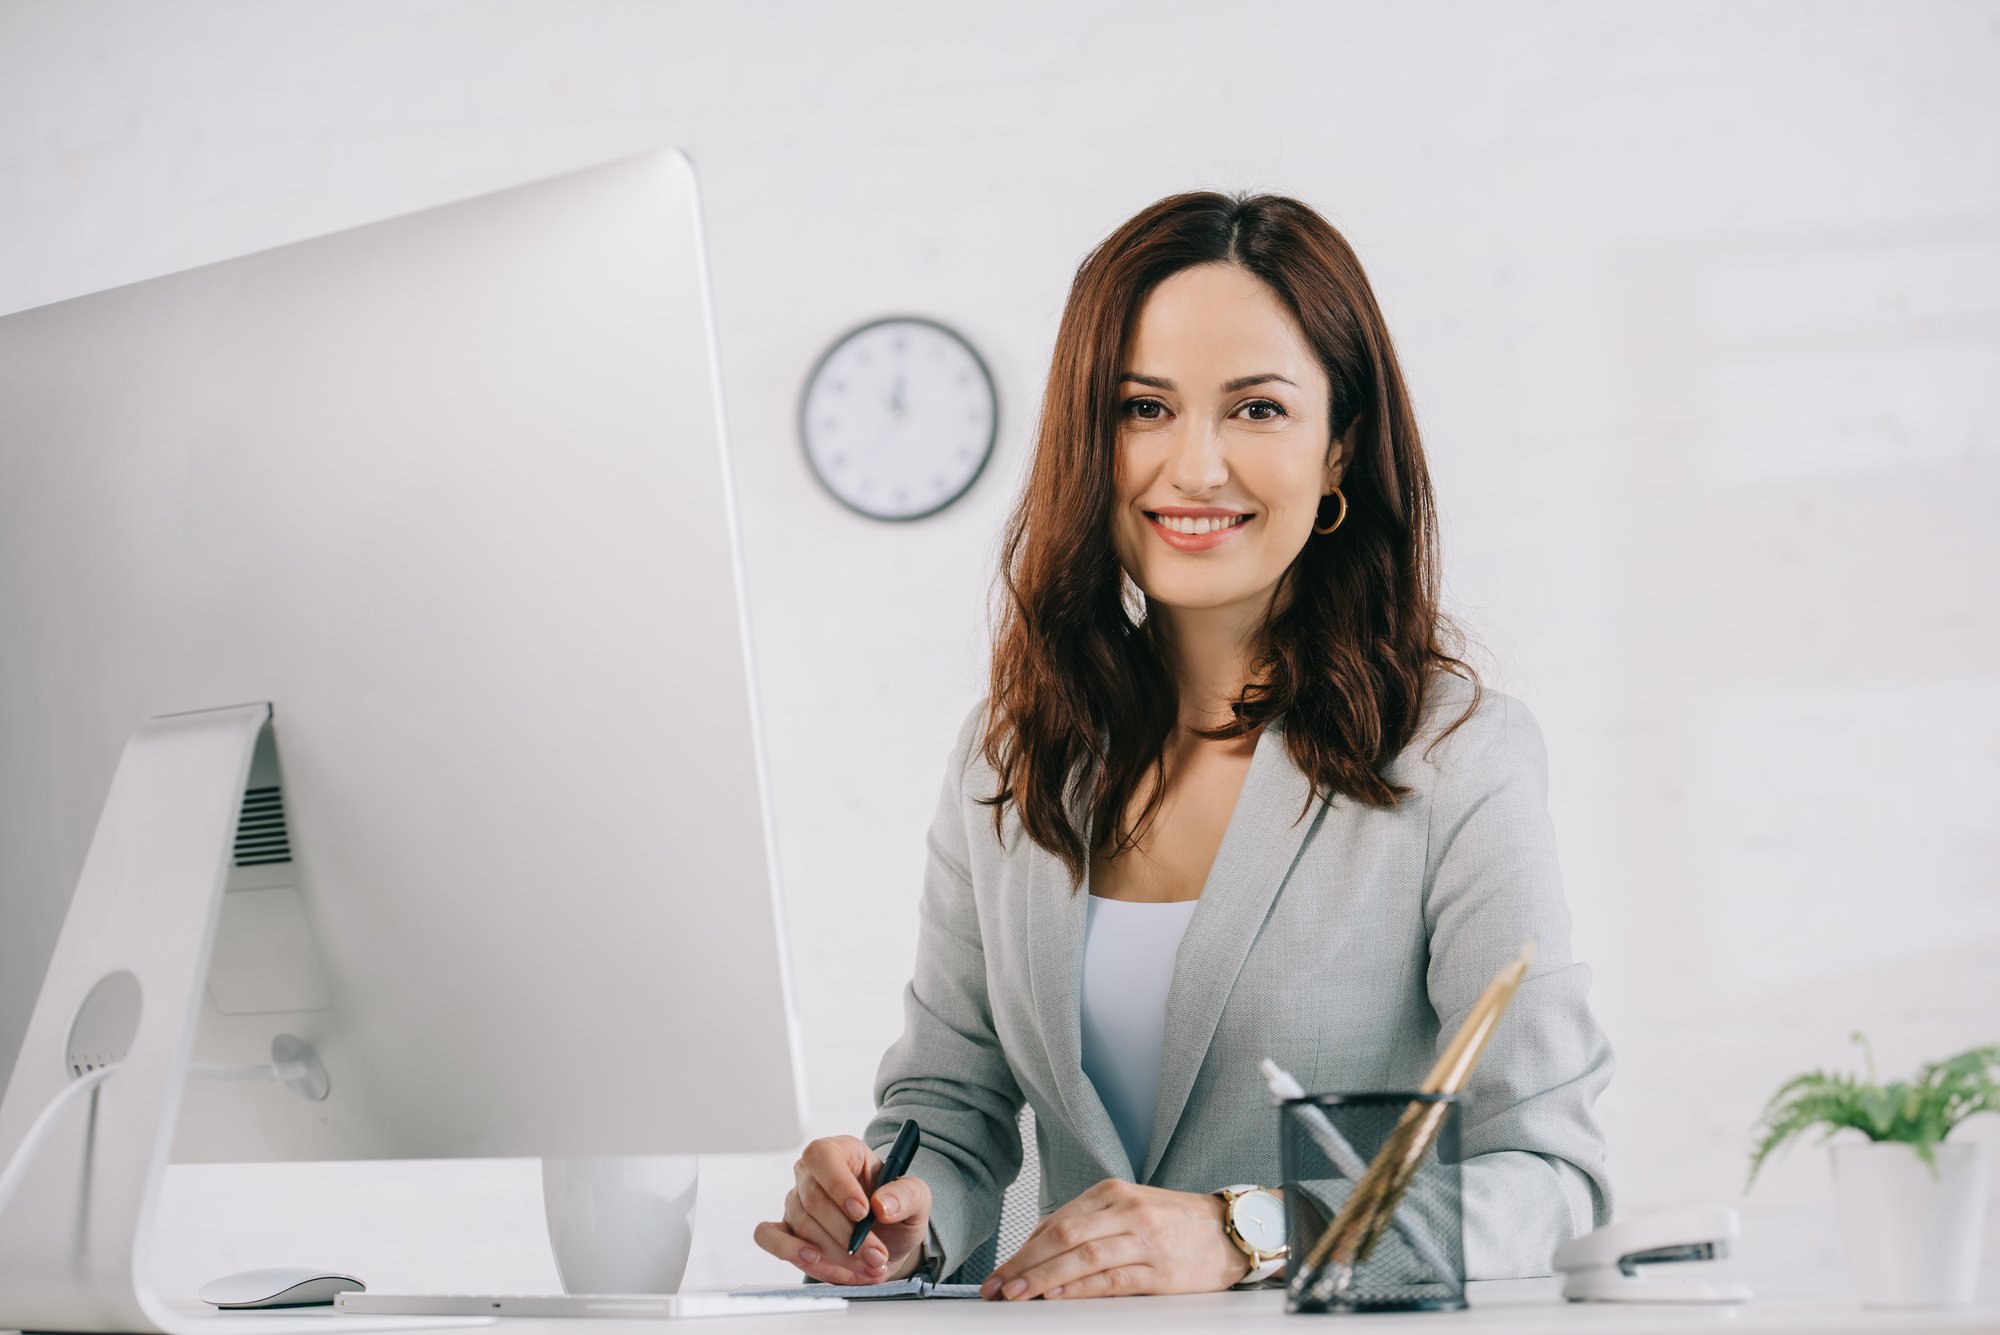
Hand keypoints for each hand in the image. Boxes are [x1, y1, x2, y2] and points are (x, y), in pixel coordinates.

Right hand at [752, 1135, 932, 1285]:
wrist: (889, 1243)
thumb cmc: (897, 1212)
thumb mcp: (917, 1199)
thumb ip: (907, 1195)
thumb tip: (882, 1204)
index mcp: (844, 1152)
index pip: (823, 1156)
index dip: (838, 1184)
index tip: (863, 1213)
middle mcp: (813, 1175)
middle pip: (813, 1198)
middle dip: (846, 1235)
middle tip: (876, 1255)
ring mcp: (795, 1203)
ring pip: (801, 1226)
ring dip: (835, 1254)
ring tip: (867, 1267)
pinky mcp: (785, 1231)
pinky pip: (768, 1236)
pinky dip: (789, 1251)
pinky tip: (815, 1260)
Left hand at [979, 1180, 1251, 1299]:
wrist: (1231, 1230)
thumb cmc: (1176, 1221)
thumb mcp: (1130, 1209)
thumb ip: (1088, 1225)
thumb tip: (1040, 1250)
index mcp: (1113, 1193)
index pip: (1056, 1221)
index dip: (1023, 1249)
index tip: (1001, 1270)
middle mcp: (1126, 1210)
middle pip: (1062, 1236)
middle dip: (1024, 1264)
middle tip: (998, 1286)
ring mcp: (1143, 1239)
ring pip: (1082, 1257)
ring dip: (1043, 1279)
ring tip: (1018, 1295)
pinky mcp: (1159, 1270)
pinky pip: (1110, 1279)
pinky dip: (1079, 1289)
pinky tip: (1058, 1297)